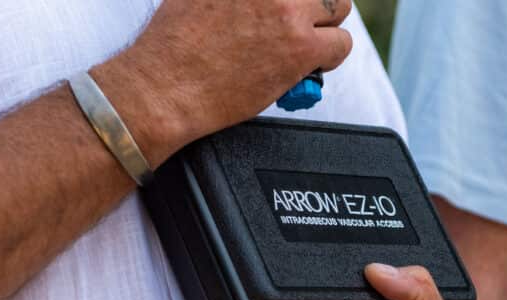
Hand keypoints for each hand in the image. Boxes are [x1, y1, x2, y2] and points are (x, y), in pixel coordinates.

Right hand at [95, 0, 352, 165]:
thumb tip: (252, 4)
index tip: (289, 6)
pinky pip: (341, 44)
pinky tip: (311, 65)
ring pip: (339, 7)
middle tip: (304, 21)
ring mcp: (287, 11)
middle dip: (315, 2)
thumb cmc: (173, 44)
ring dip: (327, 25)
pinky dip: (331, 56)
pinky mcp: (300, 48)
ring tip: (308, 43)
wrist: (166, 85)